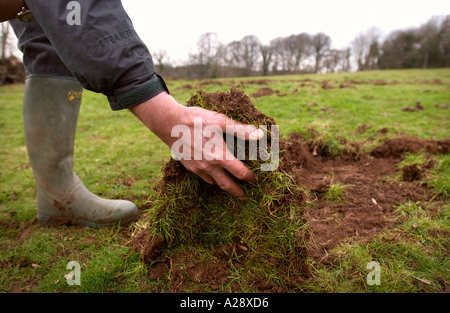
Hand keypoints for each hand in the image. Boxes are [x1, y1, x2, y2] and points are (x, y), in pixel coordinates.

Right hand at [130, 92, 262, 198]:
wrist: (171, 124)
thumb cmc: (197, 120)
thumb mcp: (221, 121)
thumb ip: (241, 130)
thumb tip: (259, 135)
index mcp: (220, 156)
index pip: (240, 173)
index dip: (250, 178)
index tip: (254, 180)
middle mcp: (210, 166)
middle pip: (227, 185)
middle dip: (237, 192)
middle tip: (244, 196)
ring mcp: (198, 168)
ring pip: (214, 183)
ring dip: (224, 186)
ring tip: (230, 187)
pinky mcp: (189, 167)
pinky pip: (203, 178)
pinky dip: (211, 180)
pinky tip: (213, 177)